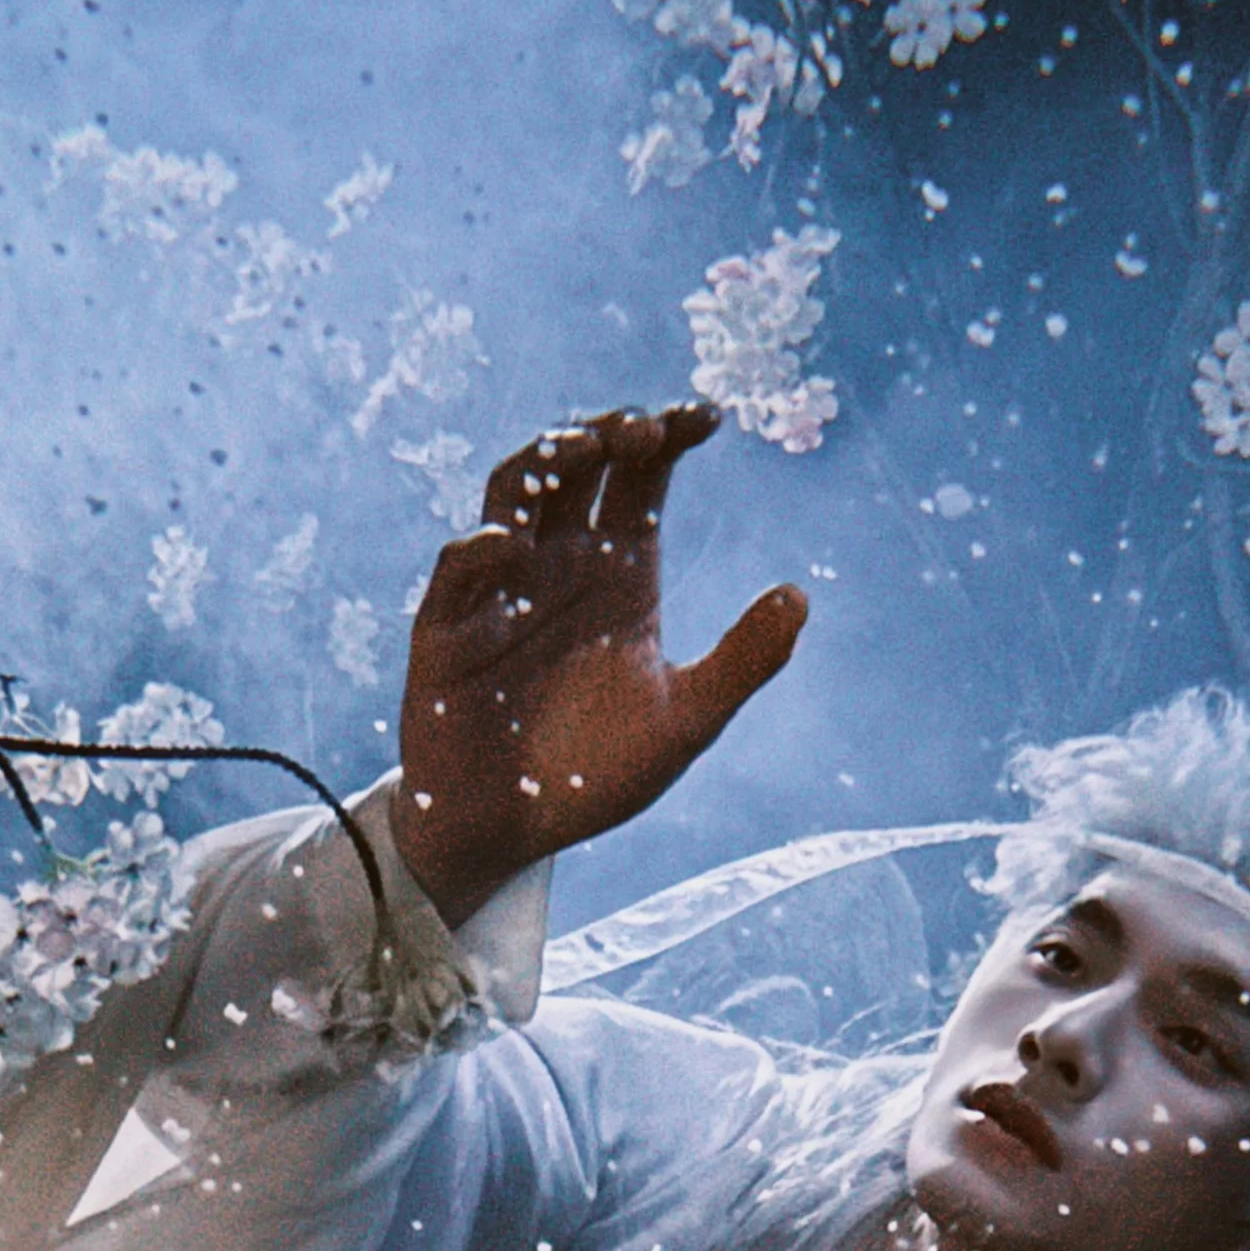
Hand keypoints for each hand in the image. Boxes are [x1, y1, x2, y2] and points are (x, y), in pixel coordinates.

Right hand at [391, 403, 807, 929]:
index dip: (668, 434)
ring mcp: (501, 588)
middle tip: (641, 431)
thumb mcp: (685, 722)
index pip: (643, 475)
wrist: (511, 833)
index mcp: (620, 570)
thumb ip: (742, 662)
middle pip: (578, 466)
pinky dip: (480, 549)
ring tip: (582, 449)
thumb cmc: (593, 775)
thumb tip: (801, 597)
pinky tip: (511, 544)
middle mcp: (561, 562)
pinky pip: (457, 572)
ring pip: (512, 494)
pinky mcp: (448, 628)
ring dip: (543, 463)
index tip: (704, 416)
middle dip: (607, 434)